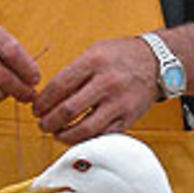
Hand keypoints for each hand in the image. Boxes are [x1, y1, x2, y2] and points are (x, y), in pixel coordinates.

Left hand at [32, 37, 158, 143]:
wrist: (157, 62)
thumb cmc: (122, 56)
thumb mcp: (94, 52)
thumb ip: (73, 72)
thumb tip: (47, 96)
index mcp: (94, 62)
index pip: (59, 86)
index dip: (42, 102)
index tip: (36, 108)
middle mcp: (107, 82)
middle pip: (68, 110)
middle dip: (49, 122)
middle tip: (43, 124)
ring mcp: (119, 102)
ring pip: (84, 129)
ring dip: (64, 136)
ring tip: (56, 134)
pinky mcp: (128, 118)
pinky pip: (102, 136)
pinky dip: (86, 140)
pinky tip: (76, 137)